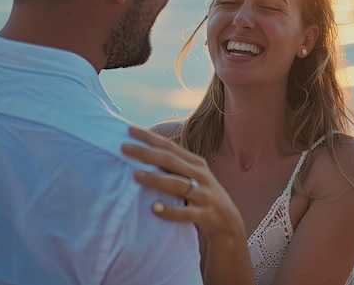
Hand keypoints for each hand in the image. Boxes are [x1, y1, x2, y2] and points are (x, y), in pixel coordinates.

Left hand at [121, 126, 245, 241]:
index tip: (130, 130)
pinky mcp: (204, 215)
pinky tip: (154, 208)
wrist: (229, 223)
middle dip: (146, 153)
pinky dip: (170, 210)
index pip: (170, 147)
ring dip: (156, 179)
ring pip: (177, 184)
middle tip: (124, 148)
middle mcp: (200, 175)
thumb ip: (175, 166)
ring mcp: (203, 195)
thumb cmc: (203, 196)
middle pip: (170, 161)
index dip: (150, 137)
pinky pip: (185, 212)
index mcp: (196, 163)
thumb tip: (144, 154)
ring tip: (135, 175)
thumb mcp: (194, 176)